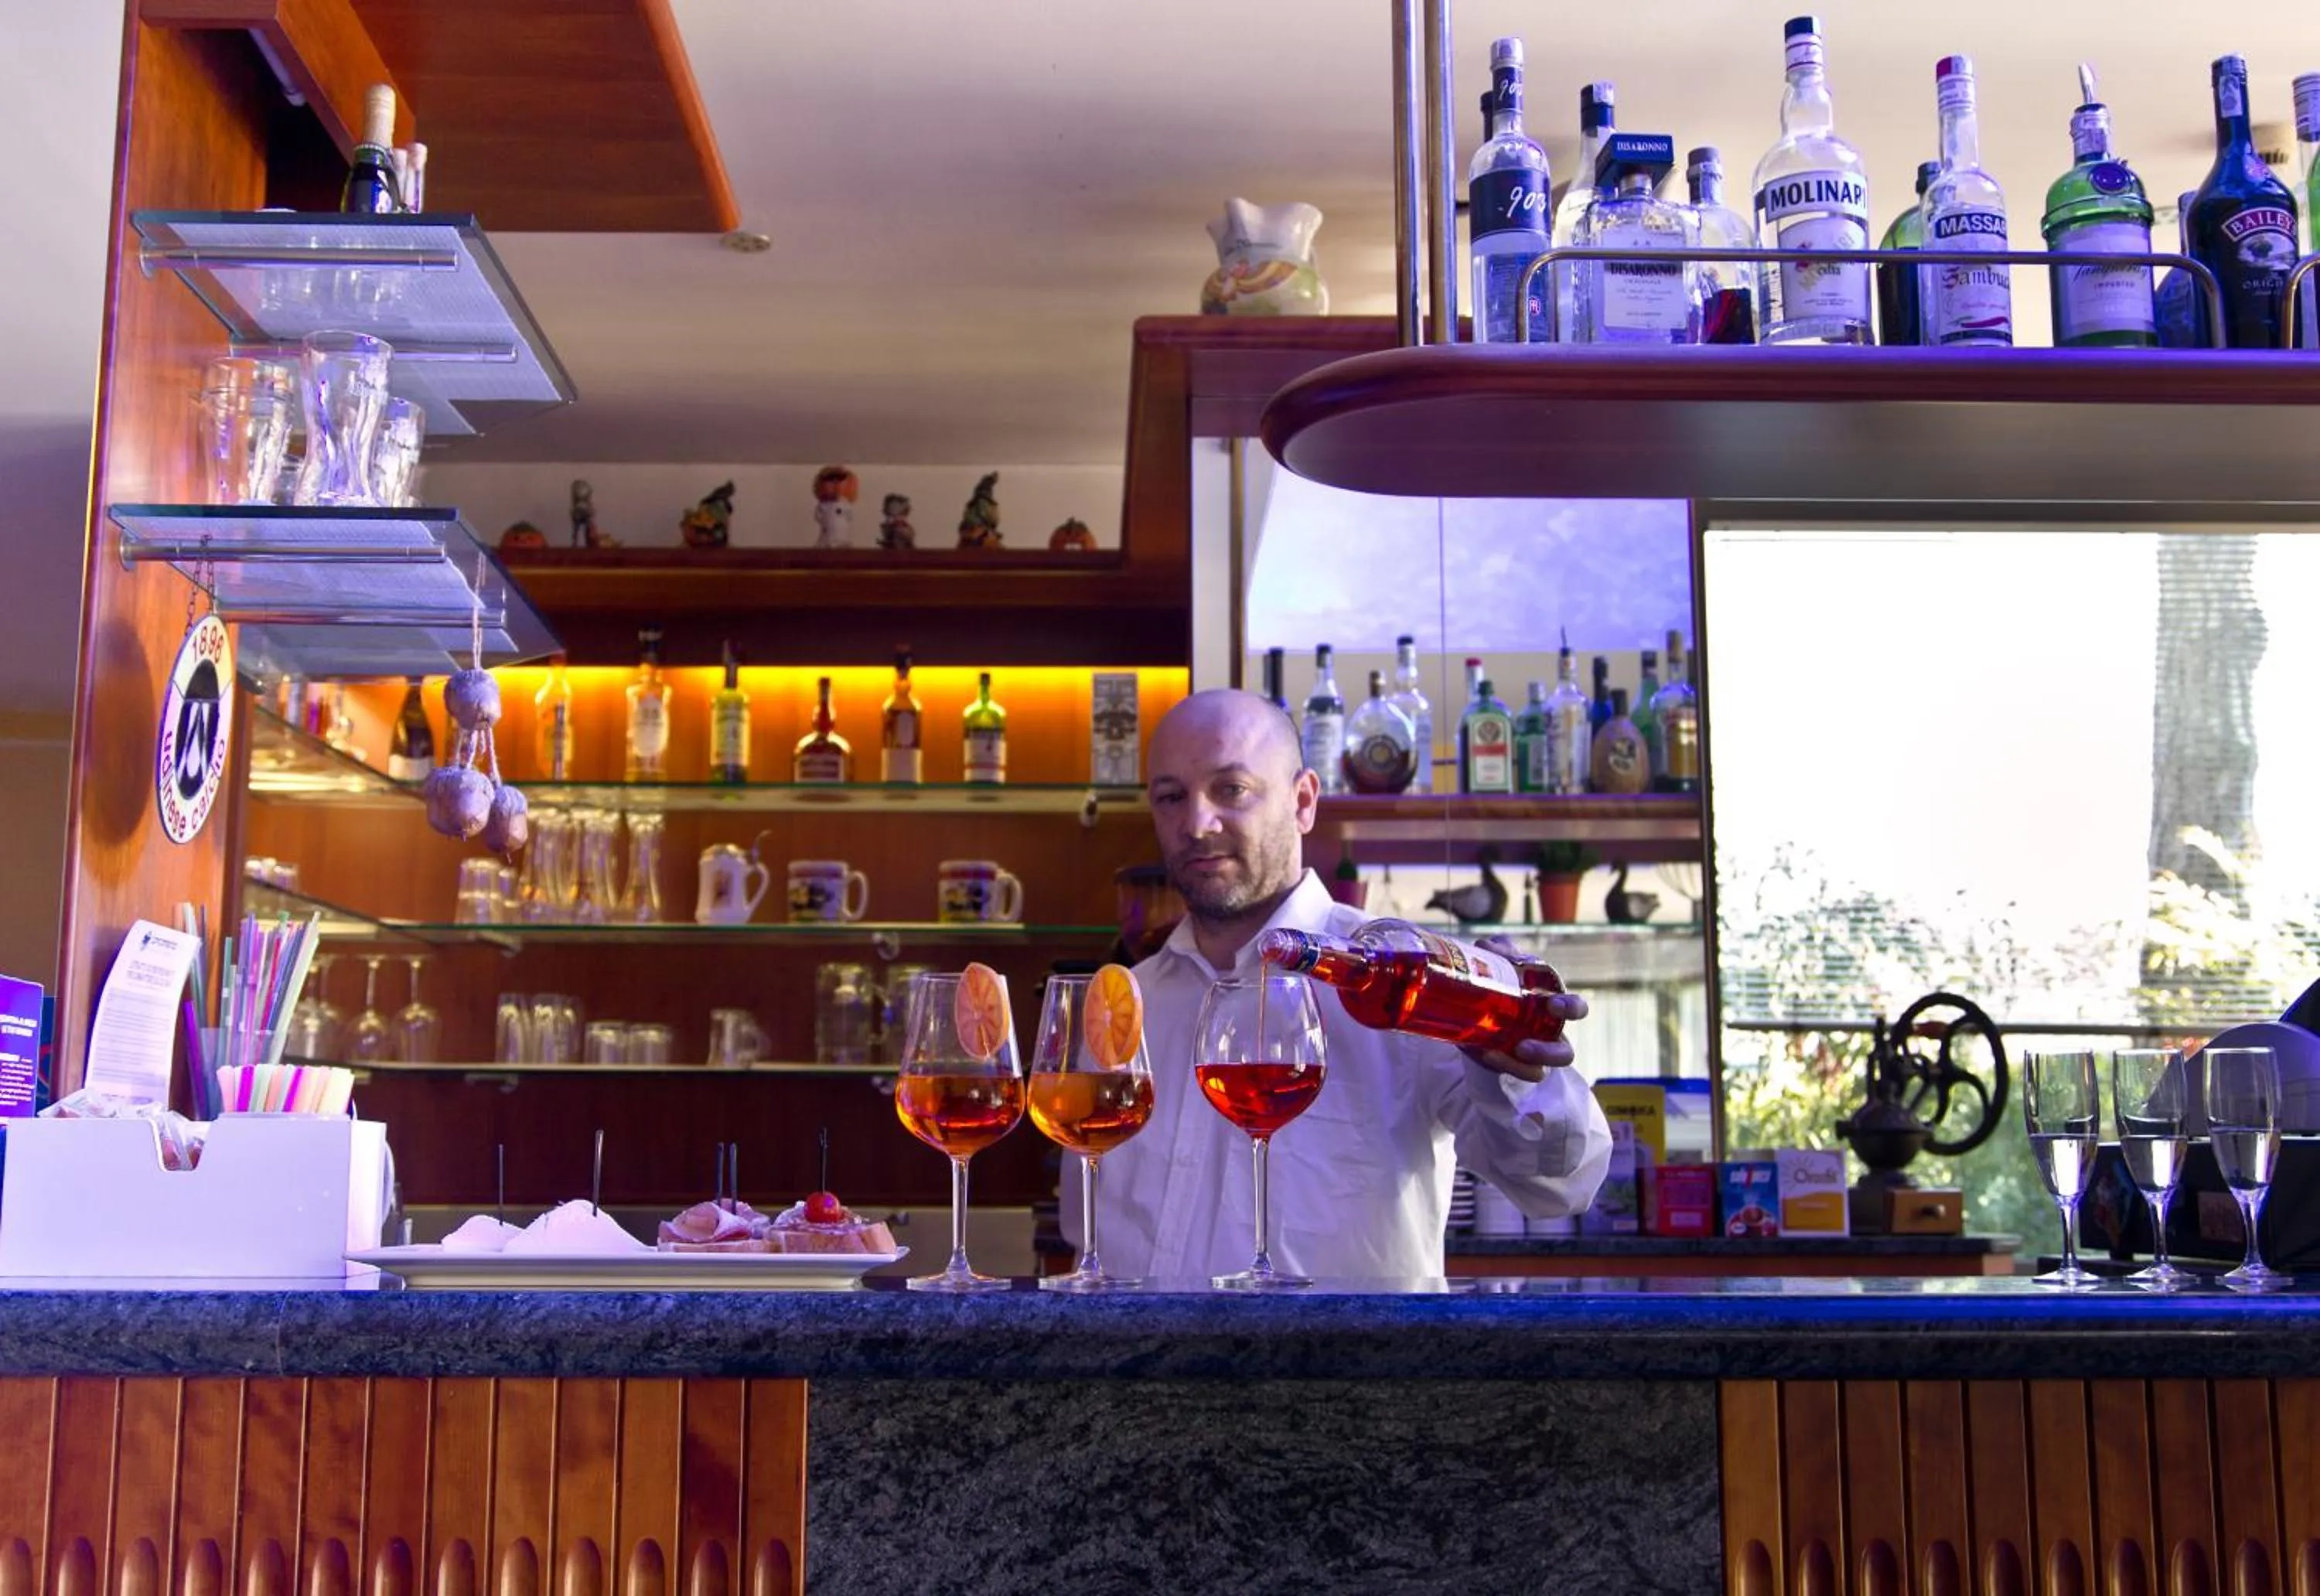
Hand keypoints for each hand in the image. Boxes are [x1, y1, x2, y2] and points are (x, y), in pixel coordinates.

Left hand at [1464, 934, 1585, 1079]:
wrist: (1472, 1005)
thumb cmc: (1500, 980)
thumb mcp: (1499, 962)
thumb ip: (1498, 950)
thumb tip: (1486, 947)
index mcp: (1553, 1006)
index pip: (1576, 1010)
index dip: (1572, 1009)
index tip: (1553, 1004)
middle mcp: (1547, 1034)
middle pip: (1565, 1054)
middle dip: (1549, 1053)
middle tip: (1523, 1045)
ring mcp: (1529, 1055)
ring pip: (1539, 1072)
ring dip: (1518, 1066)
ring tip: (1494, 1053)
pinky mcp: (1509, 1064)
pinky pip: (1513, 1073)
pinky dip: (1500, 1065)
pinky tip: (1484, 1052)